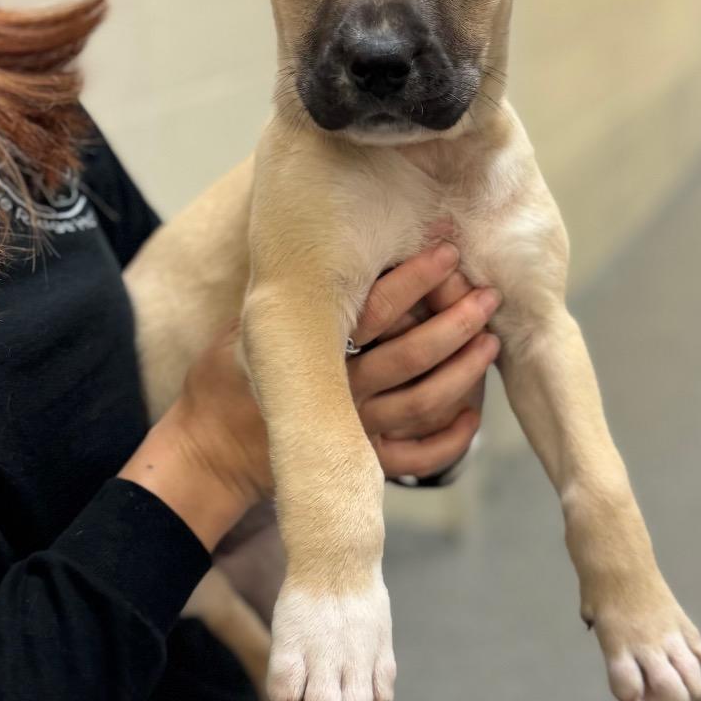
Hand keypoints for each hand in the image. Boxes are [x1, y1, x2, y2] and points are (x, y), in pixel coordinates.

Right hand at [122, 242, 498, 548]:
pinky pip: (415, 460)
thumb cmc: (226, 380)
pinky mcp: (360, 463)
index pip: (377, 310)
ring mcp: (354, 432)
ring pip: (424, 404)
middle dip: (456, 323)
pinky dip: (449, 443)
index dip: (416, 279)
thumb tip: (319, 237)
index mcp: (315, 352)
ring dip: (464, 374)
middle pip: (413, 357)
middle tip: (487, 296)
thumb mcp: (244, 324)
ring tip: (490, 343)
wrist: (210, 452)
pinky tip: (471, 417)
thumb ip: (286, 292)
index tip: (447, 252)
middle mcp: (342, 393)